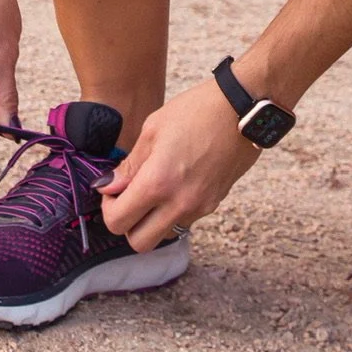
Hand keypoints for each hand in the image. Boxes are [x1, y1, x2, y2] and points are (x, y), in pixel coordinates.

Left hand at [100, 78, 256, 250]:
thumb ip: (130, 165)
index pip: (118, 222)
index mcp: (158, 182)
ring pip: (163, 234)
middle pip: (139, 243)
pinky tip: (177, 182)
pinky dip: (174, 210)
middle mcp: (179, 203)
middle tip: (129, 196)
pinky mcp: (214, 204)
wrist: (244, 108)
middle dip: (128, 224)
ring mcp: (200, 207)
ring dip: (152, 220)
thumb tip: (107, 186)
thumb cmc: (197, 110)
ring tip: (155, 188)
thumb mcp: (153, 128)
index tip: (112, 189)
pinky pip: (185, 220)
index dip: (108, 207)